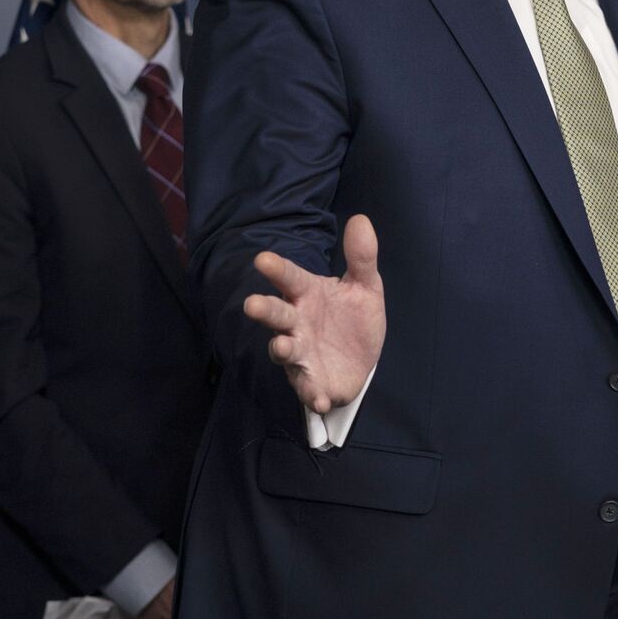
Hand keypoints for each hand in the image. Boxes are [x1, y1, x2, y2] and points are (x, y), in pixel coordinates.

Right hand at [242, 214, 385, 414]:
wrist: (362, 358)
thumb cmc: (353, 317)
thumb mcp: (365, 287)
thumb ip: (361, 257)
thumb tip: (361, 219)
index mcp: (307, 294)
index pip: (289, 278)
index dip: (277, 269)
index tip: (262, 259)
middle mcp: (297, 322)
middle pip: (276, 314)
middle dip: (265, 310)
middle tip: (252, 305)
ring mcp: (301, 353)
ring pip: (284, 350)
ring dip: (282, 349)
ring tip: (283, 347)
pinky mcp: (311, 381)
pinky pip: (308, 388)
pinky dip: (312, 393)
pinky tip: (319, 398)